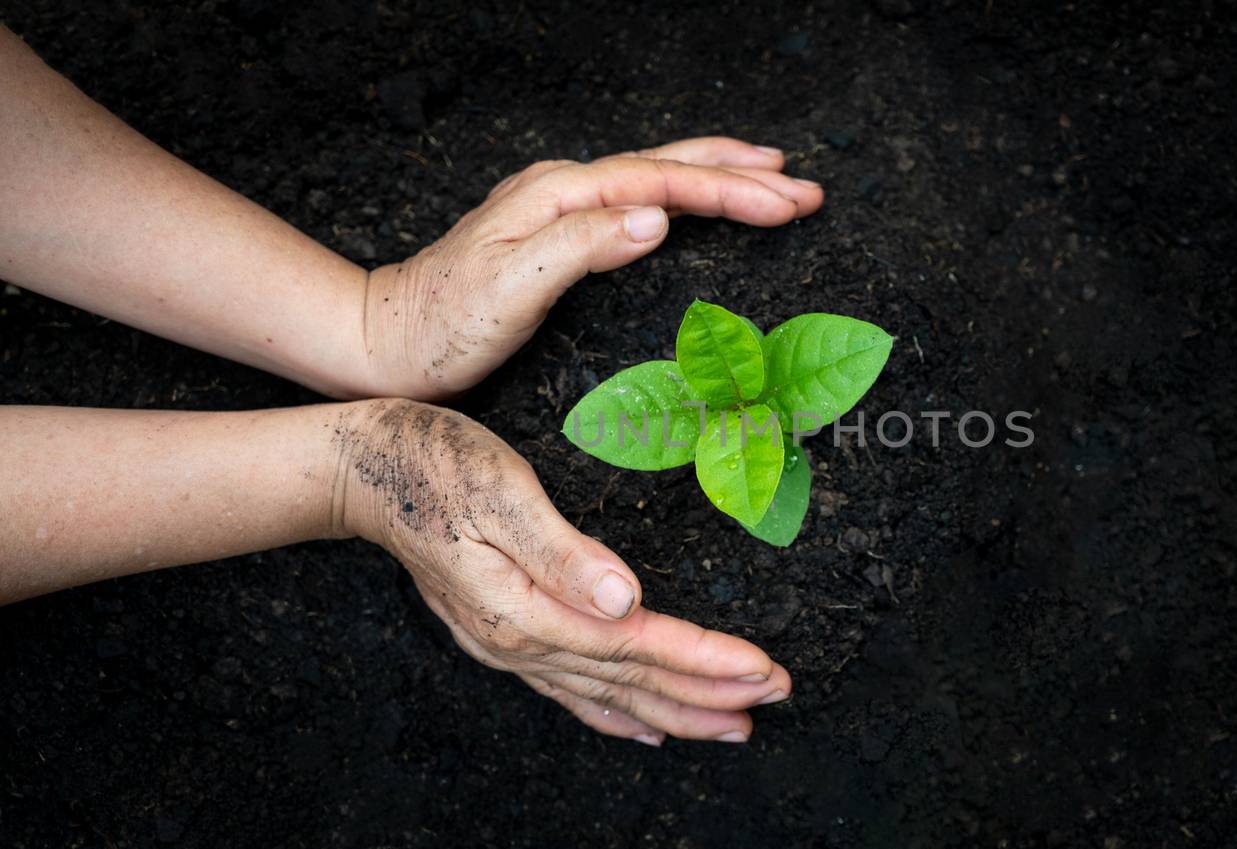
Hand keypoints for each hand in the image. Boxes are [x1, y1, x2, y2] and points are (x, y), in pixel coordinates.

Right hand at [334, 399, 789, 744]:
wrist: (359, 470)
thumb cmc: (430, 465)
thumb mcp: (498, 491)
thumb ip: (562, 551)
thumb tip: (625, 598)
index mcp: (525, 608)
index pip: (636, 644)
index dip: (704, 660)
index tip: (763, 669)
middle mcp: (519, 641)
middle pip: (631, 680)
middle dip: (708, 694)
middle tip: (774, 698)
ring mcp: (508, 645)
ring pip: (607, 696)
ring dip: (674, 711)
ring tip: (732, 725)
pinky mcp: (503, 634)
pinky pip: (571, 692)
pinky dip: (615, 714)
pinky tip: (644, 728)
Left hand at [358, 137, 824, 399]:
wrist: (386, 341)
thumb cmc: (444, 325)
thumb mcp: (511, 287)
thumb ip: (584, 246)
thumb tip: (658, 218)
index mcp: (559, 194)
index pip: (663, 181)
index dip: (731, 191)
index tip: (788, 204)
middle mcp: (562, 188)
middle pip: (669, 165)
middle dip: (743, 173)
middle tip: (806, 189)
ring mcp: (560, 207)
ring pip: (657, 176)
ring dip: (719, 175)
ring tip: (772, 176)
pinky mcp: (559, 232)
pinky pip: (638, 199)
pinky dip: (683, 195)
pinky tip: (696, 204)